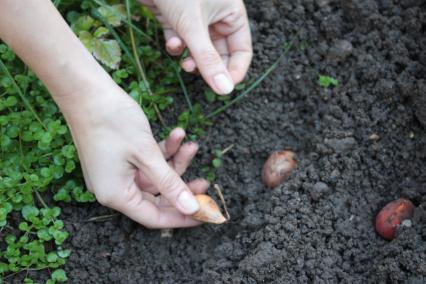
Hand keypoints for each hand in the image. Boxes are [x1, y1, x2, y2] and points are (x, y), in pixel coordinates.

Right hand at [61, 84, 205, 227]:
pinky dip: (162, 151)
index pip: (154, 217)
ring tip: (191, 145)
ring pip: (155, 176)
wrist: (85, 91)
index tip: (204, 214)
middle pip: (156, 197)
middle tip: (204, 182)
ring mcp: (116, 172)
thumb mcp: (147, 155)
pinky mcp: (119, 157)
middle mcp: (114, 188)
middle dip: (181, 186)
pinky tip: (176, 134)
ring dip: (174, 162)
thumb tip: (191, 209)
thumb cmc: (112, 122)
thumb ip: (170, 183)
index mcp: (116, 195)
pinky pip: (146, 161)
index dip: (181, 217)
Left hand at [139, 0, 251, 94]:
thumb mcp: (193, 27)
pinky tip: (171, 43)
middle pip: (220, 53)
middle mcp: (217, 16)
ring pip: (199, 49)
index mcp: (232, 14)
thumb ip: (208, 59)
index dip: (234, 71)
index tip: (224, 88)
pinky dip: (176, 46)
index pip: (242, 51)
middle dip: (208, 66)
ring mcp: (197, 18)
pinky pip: (182, 40)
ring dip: (191, 59)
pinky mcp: (177, 18)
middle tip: (200, 77)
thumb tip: (225, 90)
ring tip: (184, 64)